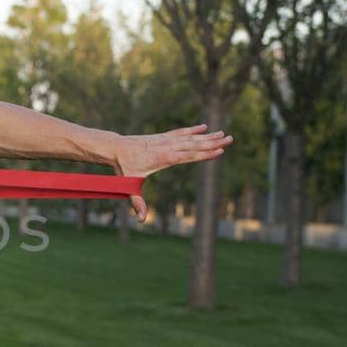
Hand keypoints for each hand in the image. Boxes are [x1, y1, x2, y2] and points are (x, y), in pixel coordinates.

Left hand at [111, 123, 232, 223]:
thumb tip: (141, 220)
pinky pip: (180, 132)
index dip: (205, 154)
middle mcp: (167, 147)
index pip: (188, 156)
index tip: (220, 151)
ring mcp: (165, 140)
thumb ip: (137, 203)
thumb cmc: (124, 168)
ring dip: (207, 136)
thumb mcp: (130, 186)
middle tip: (230, 139)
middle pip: (194, 144)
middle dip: (213, 143)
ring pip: (190, 137)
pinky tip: (204, 127)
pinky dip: (192, 130)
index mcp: (164, 158)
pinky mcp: (162, 136)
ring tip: (223, 133)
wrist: (116, 148)